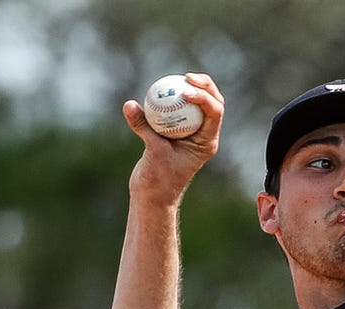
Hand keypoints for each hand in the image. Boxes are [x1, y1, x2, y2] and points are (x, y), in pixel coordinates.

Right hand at [123, 72, 223, 203]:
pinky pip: (176, 110)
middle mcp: (202, 136)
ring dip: (189, 89)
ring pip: (195, 105)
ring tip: (177, 78)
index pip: (215, 112)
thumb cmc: (158, 180)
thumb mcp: (152, 152)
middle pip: (211, 103)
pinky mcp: (176, 133)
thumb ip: (143, 126)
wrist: (152, 196)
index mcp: (206, 142)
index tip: (186, 91)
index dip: (205, 97)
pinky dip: (170, 100)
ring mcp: (190, 134)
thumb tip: (129, 105)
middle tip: (187, 76)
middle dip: (204, 86)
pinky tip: (161, 89)